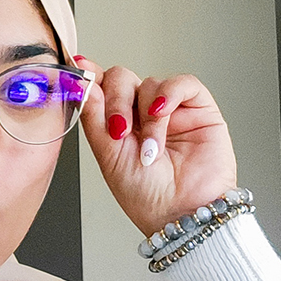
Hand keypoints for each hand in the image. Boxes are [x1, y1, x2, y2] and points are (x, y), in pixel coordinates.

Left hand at [77, 57, 237, 235]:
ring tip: (150, 146)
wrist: (180, 214)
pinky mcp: (200, 110)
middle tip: (119, 131)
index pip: (102, 88)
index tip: (80, 66)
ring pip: (150, 82)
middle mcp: (142, 114)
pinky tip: (162, 114)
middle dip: (117, 100)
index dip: (91, 75)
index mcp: (117, 123)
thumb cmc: (145, 195)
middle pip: (123, 79)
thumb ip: (94, 116)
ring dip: (146, 113)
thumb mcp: (108, 155)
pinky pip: (183, 83)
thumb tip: (82, 82)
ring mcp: (171, 110)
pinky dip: (169, 95)